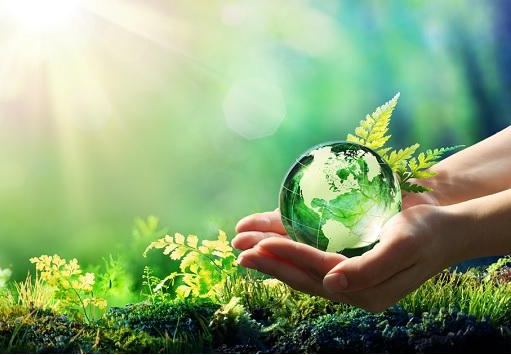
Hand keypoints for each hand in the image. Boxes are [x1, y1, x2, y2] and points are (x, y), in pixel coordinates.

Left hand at [233, 203, 460, 312]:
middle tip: (237, 250)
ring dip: (271, 255)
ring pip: (300, 267)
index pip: (317, 272)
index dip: (288, 256)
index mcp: (364, 290)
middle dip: (268, 261)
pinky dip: (287, 246)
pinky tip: (266, 238)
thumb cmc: (426, 234)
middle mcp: (350, 286)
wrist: (444, 228)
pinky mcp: (343, 260)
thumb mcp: (402, 249)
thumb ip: (368, 269)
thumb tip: (331, 286)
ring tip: (241, 243)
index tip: (260, 244)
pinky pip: (309, 256)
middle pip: (301, 274)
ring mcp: (345, 275)